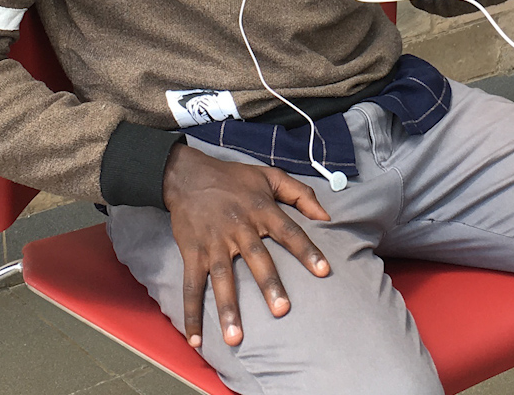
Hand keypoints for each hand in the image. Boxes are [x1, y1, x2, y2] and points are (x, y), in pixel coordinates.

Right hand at [161, 145, 331, 348]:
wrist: (187, 175)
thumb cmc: (233, 177)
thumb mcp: (270, 175)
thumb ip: (301, 194)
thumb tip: (327, 216)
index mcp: (261, 210)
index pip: (289, 232)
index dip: (306, 251)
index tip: (324, 271)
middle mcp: (239, 228)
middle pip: (257, 259)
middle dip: (269, 284)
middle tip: (282, 310)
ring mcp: (214, 243)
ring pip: (223, 278)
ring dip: (228, 308)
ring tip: (235, 337)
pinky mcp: (192, 252)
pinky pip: (191, 285)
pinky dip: (192, 312)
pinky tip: (196, 338)